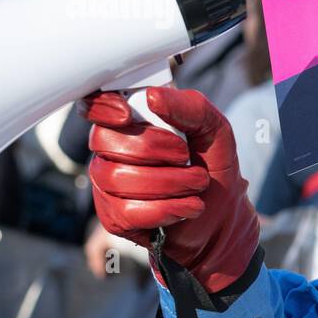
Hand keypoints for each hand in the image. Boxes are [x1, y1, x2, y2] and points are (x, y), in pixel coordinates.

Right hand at [83, 87, 259, 292]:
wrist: (222, 220)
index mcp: (132, 123)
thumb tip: (153, 97)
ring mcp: (107, 185)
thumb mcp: (216, 131)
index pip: (95, 106)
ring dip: (170, 183)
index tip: (128, 115)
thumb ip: (191, 107)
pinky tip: (186, 208)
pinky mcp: (113, 217)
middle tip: (189, 160)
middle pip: (107, 141)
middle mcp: (111, 151)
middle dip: (157, 150)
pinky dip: (166, 210)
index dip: (103, 108)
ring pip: (117, 178)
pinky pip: (126, 211)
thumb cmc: (213, 169)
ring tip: (197, 185)